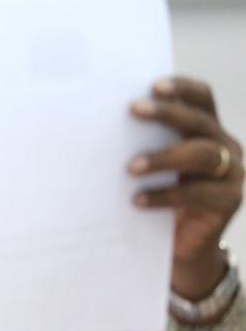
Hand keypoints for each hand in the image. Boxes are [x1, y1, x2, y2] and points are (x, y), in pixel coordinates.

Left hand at [129, 77, 242, 299]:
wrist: (180, 245)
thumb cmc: (158, 196)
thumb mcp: (152, 167)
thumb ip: (142, 144)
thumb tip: (98, 124)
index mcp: (206, 129)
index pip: (203, 98)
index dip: (182, 88)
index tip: (152, 85)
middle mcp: (225, 145)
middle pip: (200, 122)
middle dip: (167, 113)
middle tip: (133, 110)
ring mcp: (232, 173)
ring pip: (202, 155)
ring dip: (163, 158)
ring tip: (130, 167)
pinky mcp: (229, 202)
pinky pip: (198, 194)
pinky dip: (164, 195)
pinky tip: (137, 200)